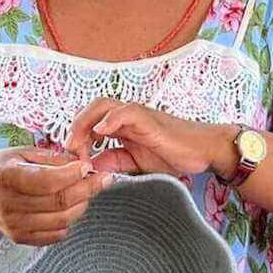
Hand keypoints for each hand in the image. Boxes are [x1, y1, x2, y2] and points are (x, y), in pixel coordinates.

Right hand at [0, 146, 111, 245]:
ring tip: (87, 192)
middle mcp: (8, 204)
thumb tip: (82, 163)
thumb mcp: (21, 153)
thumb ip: (52, 159)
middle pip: (58, 202)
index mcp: (6, 177)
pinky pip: (56, 235)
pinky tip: (71, 207)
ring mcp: (13, 225)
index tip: (88, 166)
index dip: (71, 175)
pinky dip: (69, 221)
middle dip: (87, 189)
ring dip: (82, 205)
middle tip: (103, 178)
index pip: (46, 181)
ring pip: (61, 220)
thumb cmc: (1, 168)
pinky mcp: (20, 238)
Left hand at [64, 99, 235, 175]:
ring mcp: (139, 116)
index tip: (71, 160)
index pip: (91, 122)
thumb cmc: (175, 155)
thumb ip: (113, 162)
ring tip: (79, 144)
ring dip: (86, 122)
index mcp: (122, 126)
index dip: (77, 138)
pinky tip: (101, 132)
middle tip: (68, 151)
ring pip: (104, 106)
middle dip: (75, 127)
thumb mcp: (136, 163)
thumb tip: (90, 167)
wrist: (204, 151)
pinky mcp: (150, 120)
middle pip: (92, 109)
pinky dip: (110, 119)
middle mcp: (127, 116)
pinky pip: (127, 112)